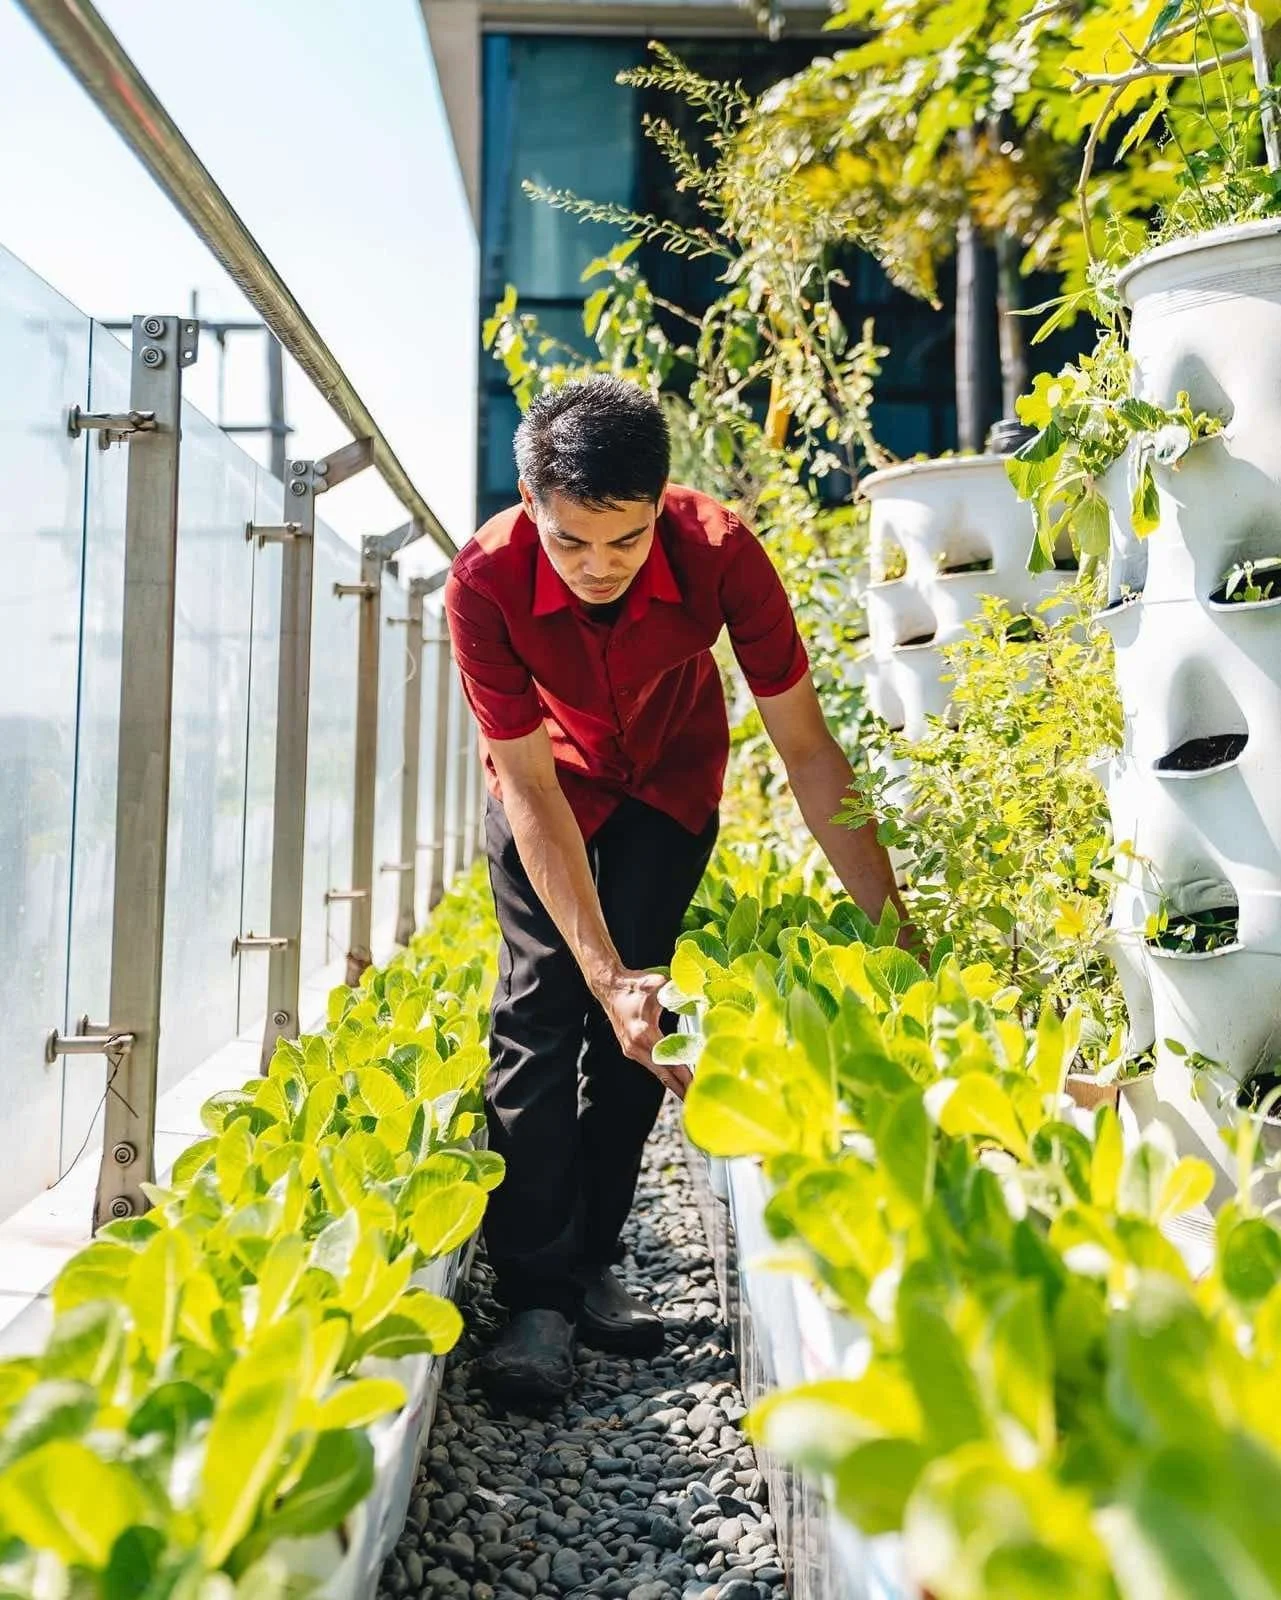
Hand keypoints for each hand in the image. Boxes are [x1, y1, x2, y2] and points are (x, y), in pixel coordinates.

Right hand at [595, 969, 691, 1099]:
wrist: (609, 987)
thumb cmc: (634, 985)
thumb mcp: (659, 984)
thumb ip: (679, 992)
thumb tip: (701, 995)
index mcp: (644, 1033)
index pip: (669, 1061)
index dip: (685, 1076)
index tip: (697, 1086)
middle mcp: (636, 1046)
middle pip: (663, 1075)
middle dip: (681, 1089)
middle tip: (697, 1100)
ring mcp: (631, 1050)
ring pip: (656, 1072)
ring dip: (673, 1083)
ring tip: (689, 1094)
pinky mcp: (630, 1049)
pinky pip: (651, 1065)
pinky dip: (664, 1073)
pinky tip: (675, 1079)